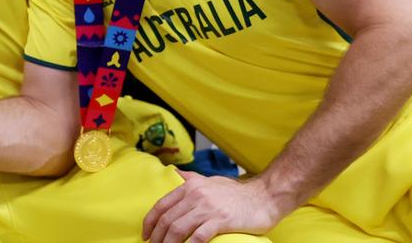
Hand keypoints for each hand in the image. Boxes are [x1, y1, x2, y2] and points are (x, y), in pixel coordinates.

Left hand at [142, 171, 289, 242]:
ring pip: (178, 229)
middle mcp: (195, 195)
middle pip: (167, 219)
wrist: (264, 196)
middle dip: (157, 236)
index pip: (162, 205)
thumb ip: (191, 179)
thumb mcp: (210, 181)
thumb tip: (174, 174)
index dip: (150, 221)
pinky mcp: (221, 220)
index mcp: (190, 186)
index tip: (146, 234)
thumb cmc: (237, 192)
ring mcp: (208, 208)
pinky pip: (198, 237)